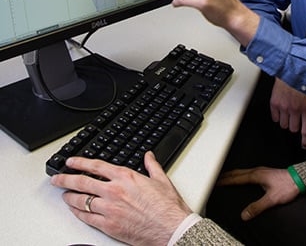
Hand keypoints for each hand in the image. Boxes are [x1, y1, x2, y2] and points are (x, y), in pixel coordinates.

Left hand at [50, 152, 190, 245]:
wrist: (170, 227)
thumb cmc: (166, 206)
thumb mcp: (161, 179)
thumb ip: (152, 165)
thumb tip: (148, 156)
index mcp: (126, 177)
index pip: (96, 166)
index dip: (80, 163)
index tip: (71, 162)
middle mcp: (114, 191)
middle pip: (82, 182)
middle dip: (66, 179)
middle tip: (57, 178)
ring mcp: (109, 209)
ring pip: (81, 200)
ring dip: (69, 196)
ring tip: (64, 194)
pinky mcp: (108, 225)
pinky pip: (86, 218)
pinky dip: (77, 213)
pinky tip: (74, 210)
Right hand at [217, 167, 299, 219]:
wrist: (298, 178)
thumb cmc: (287, 187)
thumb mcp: (272, 199)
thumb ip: (257, 207)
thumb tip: (244, 215)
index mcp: (256, 175)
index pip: (236, 178)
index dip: (225, 181)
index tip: (216, 183)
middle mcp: (257, 171)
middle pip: (237, 172)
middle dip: (226, 176)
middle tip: (216, 179)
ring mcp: (261, 170)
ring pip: (242, 171)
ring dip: (232, 174)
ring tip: (225, 178)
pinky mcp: (265, 172)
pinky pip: (247, 172)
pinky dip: (240, 174)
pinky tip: (241, 178)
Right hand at [270, 78, 305, 148]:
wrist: (290, 69)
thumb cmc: (303, 82)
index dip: (305, 141)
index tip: (305, 145)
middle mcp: (295, 109)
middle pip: (293, 129)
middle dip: (295, 127)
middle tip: (296, 120)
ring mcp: (283, 106)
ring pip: (283, 125)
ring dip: (286, 122)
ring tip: (289, 113)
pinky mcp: (274, 103)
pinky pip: (274, 118)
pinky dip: (278, 117)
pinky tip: (281, 110)